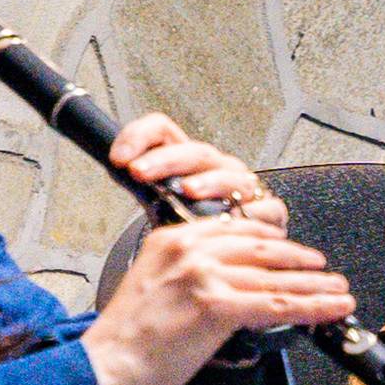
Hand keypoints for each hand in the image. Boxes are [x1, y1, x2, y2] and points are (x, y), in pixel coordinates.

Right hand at [84, 211, 350, 384]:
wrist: (107, 363)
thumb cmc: (129, 337)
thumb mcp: (157, 284)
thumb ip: (194, 273)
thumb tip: (236, 283)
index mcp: (173, 238)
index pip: (237, 231)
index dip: (274, 242)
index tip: (293, 252)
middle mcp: (190, 250)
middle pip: (262, 249)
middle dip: (300, 262)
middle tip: (323, 269)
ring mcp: (204, 275)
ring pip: (274, 279)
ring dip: (315, 286)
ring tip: (339, 292)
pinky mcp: (216, 305)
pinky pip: (275, 305)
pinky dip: (310, 307)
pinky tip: (330, 308)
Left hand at [108, 113, 279, 228]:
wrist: (228, 255)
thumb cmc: (194, 227)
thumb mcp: (158, 203)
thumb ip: (139, 182)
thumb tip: (115, 164)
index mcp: (187, 157)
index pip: (163, 130)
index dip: (140, 136)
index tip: (118, 157)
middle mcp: (218, 166)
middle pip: (195, 151)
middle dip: (166, 160)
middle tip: (140, 171)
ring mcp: (245, 187)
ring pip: (229, 176)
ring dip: (208, 182)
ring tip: (189, 190)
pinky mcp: (269, 212)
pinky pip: (262, 209)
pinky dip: (248, 213)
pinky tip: (232, 218)